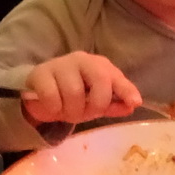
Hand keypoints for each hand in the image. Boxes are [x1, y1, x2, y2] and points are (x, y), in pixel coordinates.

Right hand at [22, 52, 141, 125]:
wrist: (39, 92)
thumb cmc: (73, 95)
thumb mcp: (95, 102)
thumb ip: (114, 104)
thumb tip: (133, 105)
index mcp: (99, 65)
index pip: (115, 77)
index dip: (126, 90)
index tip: (135, 102)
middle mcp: (82, 60)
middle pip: (100, 80)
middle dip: (96, 105)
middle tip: (87, 114)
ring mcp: (60, 64)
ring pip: (74, 92)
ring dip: (72, 111)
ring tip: (67, 112)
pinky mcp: (40, 73)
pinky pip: (52, 96)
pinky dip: (54, 109)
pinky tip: (53, 107)